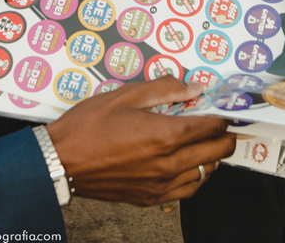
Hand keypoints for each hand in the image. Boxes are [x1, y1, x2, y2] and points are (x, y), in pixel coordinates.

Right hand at [45, 78, 235, 205]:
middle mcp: (169, 163)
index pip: (212, 125)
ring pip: (207, 172)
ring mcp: (162, 184)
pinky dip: (195, 176)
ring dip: (211, 156)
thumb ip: (163, 88)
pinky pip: (188, 190)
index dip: (222, 114)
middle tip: (218, 123)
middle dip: (224, 134)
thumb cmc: (87, 127)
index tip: (223, 108)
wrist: (61, 161)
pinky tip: (186, 164)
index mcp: (165, 134)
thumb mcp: (124, 95)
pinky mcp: (152, 198)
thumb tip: (191, 86)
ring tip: (201, 142)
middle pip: (218, 150)